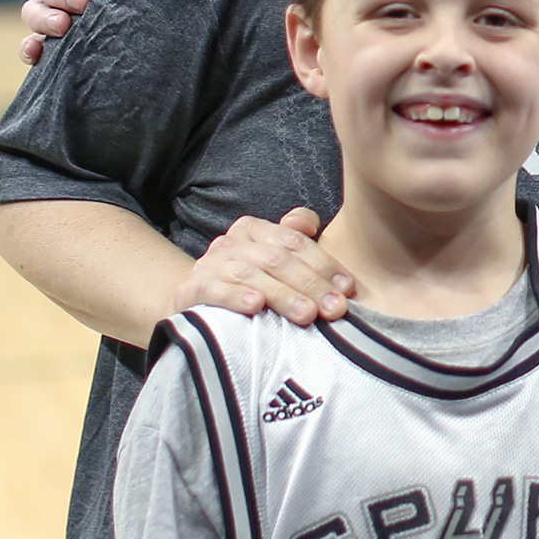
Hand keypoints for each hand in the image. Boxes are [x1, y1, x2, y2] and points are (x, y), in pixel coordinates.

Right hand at [170, 209, 352, 324]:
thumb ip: (297, 241)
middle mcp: (231, 242)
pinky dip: (236, 297)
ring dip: (283, 295)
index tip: (347, 288)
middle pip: (278, 259)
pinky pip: (215, 290)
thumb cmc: (248, 286)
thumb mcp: (275, 263)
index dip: (324, 264)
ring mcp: (209, 265)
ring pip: (252, 275)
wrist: (197, 309)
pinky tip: (256, 307)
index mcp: (254, 230)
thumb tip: (309, 224)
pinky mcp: (191, 290)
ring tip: (307, 314)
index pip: (294, 242)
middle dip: (311, 284)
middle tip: (335, 308)